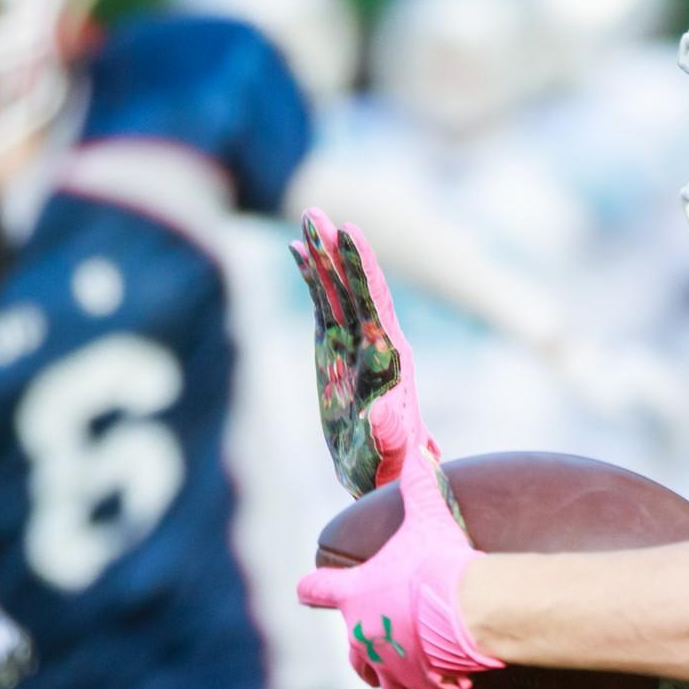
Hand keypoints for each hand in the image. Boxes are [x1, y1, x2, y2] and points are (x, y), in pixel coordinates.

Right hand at [294, 208, 439, 497]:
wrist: (379, 474)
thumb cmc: (385, 471)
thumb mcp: (385, 460)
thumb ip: (387, 440)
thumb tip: (387, 415)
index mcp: (391, 362)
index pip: (375, 306)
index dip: (362, 270)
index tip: (351, 234)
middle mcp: (375, 344)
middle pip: (355, 289)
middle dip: (338, 252)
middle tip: (317, 214)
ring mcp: (354, 344)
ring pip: (338, 291)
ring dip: (323, 255)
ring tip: (308, 216)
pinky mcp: (334, 350)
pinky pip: (323, 305)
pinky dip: (312, 277)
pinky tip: (297, 249)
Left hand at [297, 453, 501, 688]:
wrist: (467, 606)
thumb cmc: (440, 561)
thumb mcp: (427, 513)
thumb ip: (417, 480)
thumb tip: (410, 439)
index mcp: (358, 599)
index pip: (321, 590)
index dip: (315, 587)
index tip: (306, 589)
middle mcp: (369, 640)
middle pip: (355, 657)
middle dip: (364, 657)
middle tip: (372, 655)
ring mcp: (398, 672)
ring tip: (419, 688)